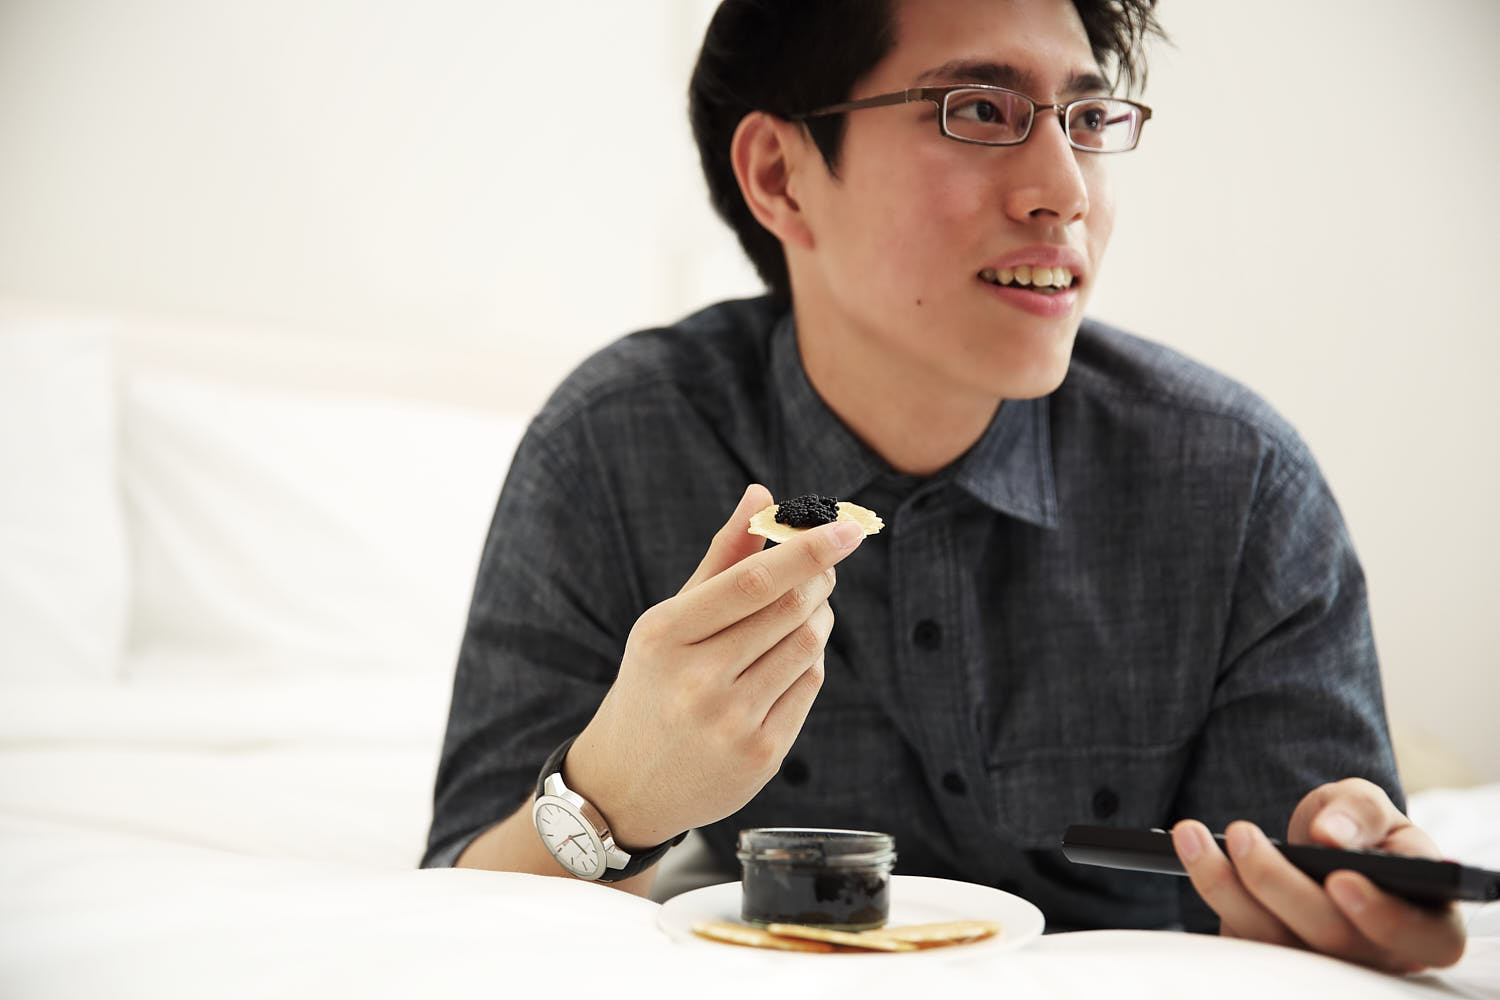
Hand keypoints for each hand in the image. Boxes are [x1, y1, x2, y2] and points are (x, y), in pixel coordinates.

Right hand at [564, 484, 864, 848]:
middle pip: (789, 610)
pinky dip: (810, 660)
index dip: (806, 550)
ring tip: (806, 609)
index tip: (847, 528)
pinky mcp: (760, 757)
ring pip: (807, 646)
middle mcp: (697, 681)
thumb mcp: (668, 621)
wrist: (625, 786)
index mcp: (665, 636)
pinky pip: (808, 686)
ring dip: (819, 616)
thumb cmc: (652, 685)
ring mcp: (730, 724)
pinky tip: (791, 656)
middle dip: (817, 578)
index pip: (753, 582)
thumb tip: (762, 494)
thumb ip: (720, 558)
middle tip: (823, 563)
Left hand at [1172, 778, 1466, 972]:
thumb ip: (1361, 812)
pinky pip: (1238, 937)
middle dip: (1279, 885)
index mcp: (1425, 924)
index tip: (1339, 877)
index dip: (1381, 916)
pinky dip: (1211, 887)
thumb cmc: (1360, 831)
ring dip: (1224, 885)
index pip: (1419, 938)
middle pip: (1331, 940)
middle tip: (1242, 832)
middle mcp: (1376, 956)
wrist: (1322, 845)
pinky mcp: (1273, 958)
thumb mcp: (1370, 808)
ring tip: (1192, 832)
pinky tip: (1190, 847)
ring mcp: (1321, 966)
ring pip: (1273, 943)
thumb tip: (1332, 835)